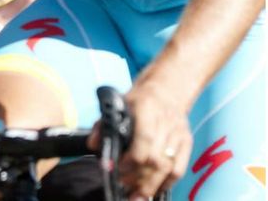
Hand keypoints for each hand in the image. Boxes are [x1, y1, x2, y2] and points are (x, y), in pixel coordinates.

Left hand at [88, 80, 191, 199]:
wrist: (166, 90)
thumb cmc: (137, 100)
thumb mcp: (117, 105)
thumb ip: (103, 125)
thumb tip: (93, 146)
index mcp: (146, 109)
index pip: (145, 139)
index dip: (131, 159)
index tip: (118, 169)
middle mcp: (165, 122)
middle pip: (155, 158)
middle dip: (138, 177)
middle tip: (124, 187)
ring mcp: (179, 133)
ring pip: (167, 167)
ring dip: (151, 185)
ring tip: (136, 195)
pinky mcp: (187, 142)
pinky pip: (179, 169)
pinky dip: (166, 183)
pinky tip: (154, 190)